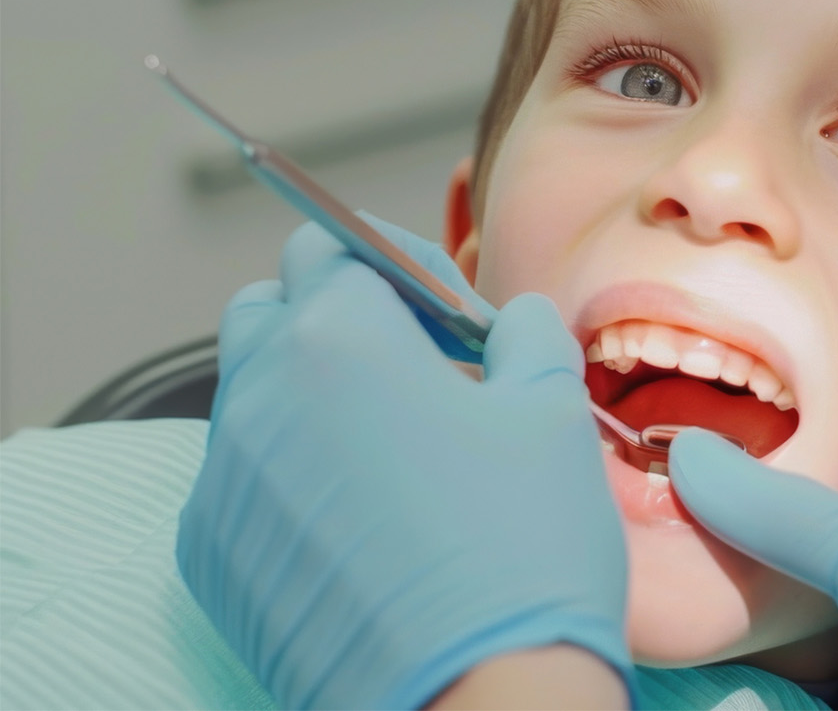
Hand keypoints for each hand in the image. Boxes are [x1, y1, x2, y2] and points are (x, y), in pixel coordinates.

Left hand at [177, 220, 631, 709]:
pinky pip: (240, 483)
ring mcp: (223, 483)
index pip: (332, 245)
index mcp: (339, 338)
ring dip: (312, 396)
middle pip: (270, 310)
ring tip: (395, 445)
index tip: (446, 304)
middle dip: (334, 314)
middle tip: (416, 360)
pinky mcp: (211, 560)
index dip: (398, 261)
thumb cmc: (523, 544)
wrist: (474, 696)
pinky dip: (291, 475)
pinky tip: (366, 518)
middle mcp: (259, 396)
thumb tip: (511, 322)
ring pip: (252, 398)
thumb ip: (525, 336)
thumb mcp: (551, 410)